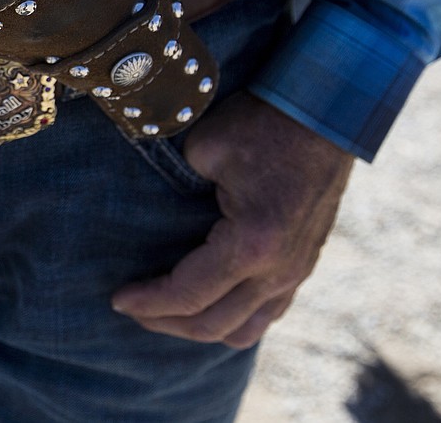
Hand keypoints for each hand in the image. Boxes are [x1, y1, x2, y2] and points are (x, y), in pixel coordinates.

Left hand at [111, 93, 354, 348]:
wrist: (324, 111)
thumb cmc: (261, 124)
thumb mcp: (204, 149)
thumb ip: (177, 190)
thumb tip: (155, 214)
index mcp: (252, 244)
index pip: (188, 294)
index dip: (148, 302)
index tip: (117, 299)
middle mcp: (279, 270)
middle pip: (213, 324)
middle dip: (165, 321)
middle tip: (132, 308)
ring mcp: (297, 271)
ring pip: (244, 329)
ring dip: (200, 327)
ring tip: (166, 311)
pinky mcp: (304, 263)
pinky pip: (267, 312)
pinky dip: (232, 317)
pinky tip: (207, 301)